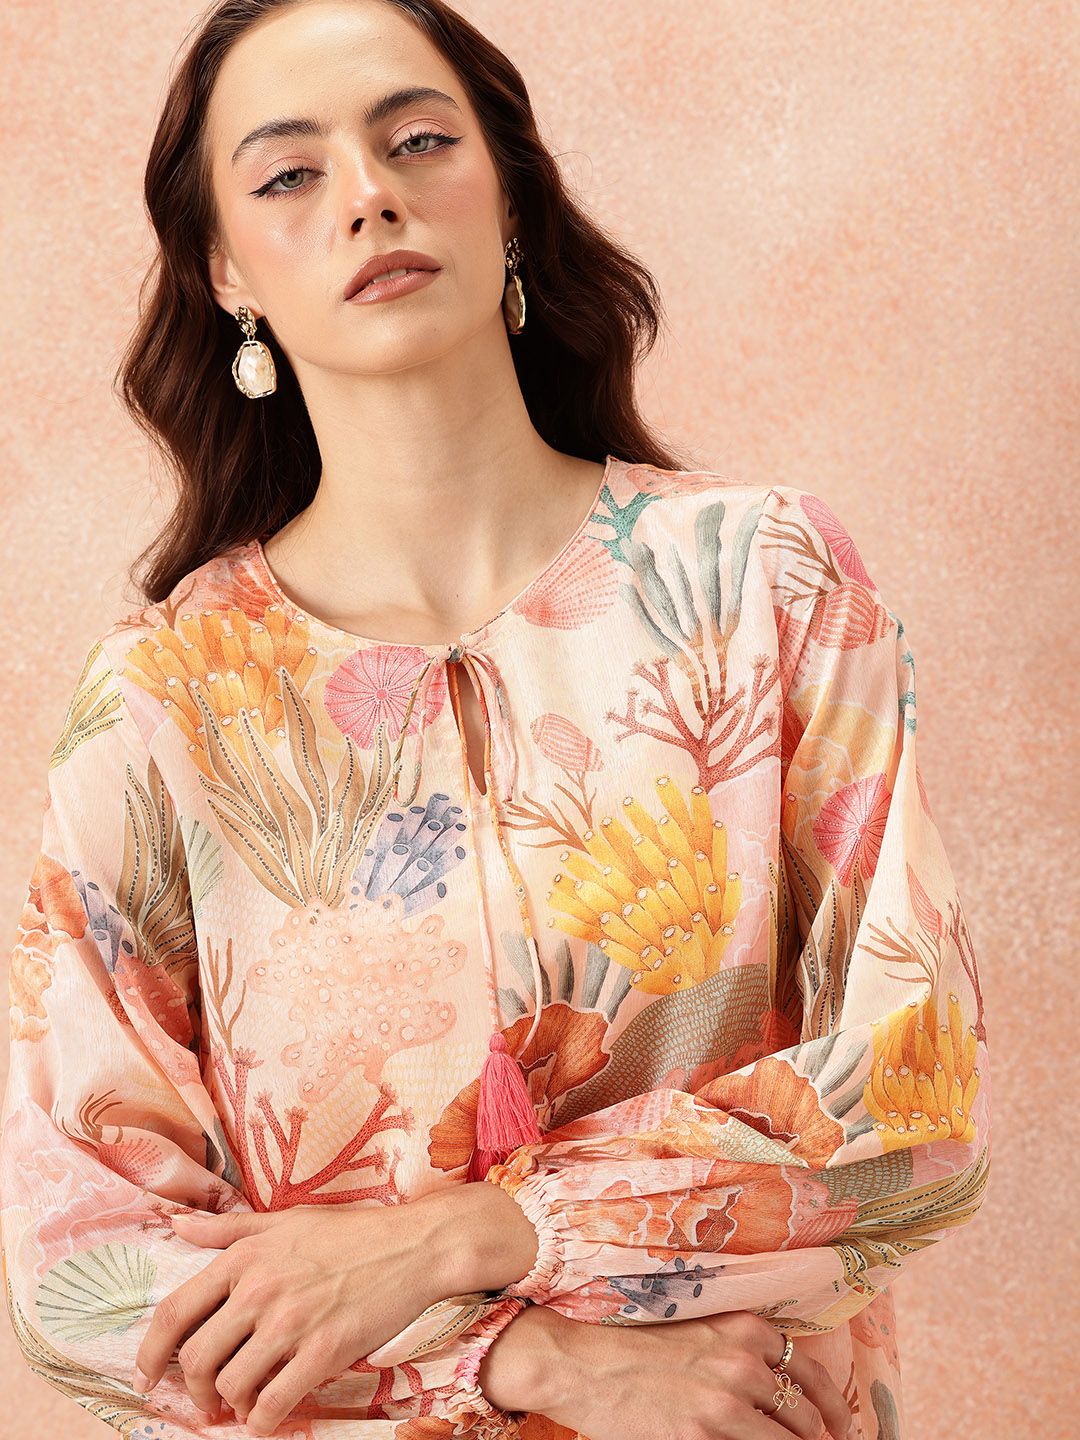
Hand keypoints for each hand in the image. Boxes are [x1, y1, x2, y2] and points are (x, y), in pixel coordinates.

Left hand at [132, 1197, 454, 1434]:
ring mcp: (291, 1322)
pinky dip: (262, 1421)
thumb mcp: (285, 1220)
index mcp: (245, 1257)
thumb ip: (227, 1228)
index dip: (150, 1352)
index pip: (176, 1311)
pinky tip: (269, 1415)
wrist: (413, 1246)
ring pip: (231, 1386)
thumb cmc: (350, 1232)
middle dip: (195, 1390)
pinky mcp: (323, 1352)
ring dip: (231, 1406)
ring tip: (244, 1404)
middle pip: (197, 1358)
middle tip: (207, 1400)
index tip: (147, 1375)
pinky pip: (273, 1404)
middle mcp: (260, 1289)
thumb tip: (175, 1225)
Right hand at [480, 1306, 853, 1439]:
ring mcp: (725, 1402)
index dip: (833, 1408)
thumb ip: (739, 1352)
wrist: (584, 1361)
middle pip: (807, 1414)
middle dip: (822, 1439)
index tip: (840, 1428)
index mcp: (744, 1329)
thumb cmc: (635, 1346)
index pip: (811, 1374)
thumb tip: (777, 1387)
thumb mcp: (697, 1333)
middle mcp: (743, 1362)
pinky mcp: (702, 1434)